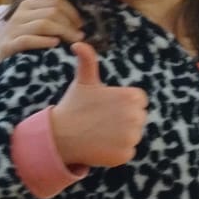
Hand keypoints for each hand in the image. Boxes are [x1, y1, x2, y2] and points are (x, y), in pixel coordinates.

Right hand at [0, 0, 83, 58]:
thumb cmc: (21, 39)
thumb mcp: (33, 22)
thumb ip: (48, 12)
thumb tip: (73, 8)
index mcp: (28, 5)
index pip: (55, 1)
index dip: (72, 12)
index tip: (80, 25)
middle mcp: (20, 14)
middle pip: (52, 12)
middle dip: (69, 24)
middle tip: (80, 36)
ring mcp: (13, 29)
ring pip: (43, 24)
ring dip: (62, 32)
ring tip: (73, 41)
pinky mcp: (7, 46)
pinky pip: (28, 40)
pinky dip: (44, 41)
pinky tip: (56, 44)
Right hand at [48, 43, 146, 167]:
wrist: (60, 136)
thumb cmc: (73, 106)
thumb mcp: (83, 81)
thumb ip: (88, 61)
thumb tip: (78, 43)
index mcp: (131, 96)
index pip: (138, 102)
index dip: (122, 105)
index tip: (105, 108)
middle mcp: (135, 116)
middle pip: (138, 119)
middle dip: (122, 121)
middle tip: (100, 121)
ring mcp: (131, 137)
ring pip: (133, 136)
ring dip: (119, 136)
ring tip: (99, 133)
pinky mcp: (125, 154)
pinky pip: (127, 152)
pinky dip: (115, 151)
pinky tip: (100, 145)